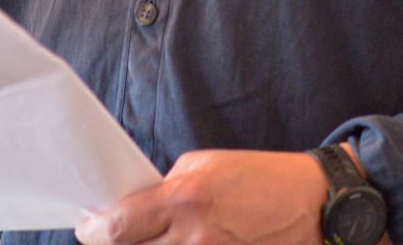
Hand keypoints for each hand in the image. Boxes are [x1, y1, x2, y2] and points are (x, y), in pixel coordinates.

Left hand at [74, 149, 328, 244]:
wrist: (313, 205)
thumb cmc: (259, 178)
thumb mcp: (205, 166)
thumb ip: (165, 190)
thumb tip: (131, 212)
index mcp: (184, 198)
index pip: (117, 228)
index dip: (93, 233)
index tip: (89, 228)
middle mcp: (193, 236)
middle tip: (112, 239)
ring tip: (146, 242)